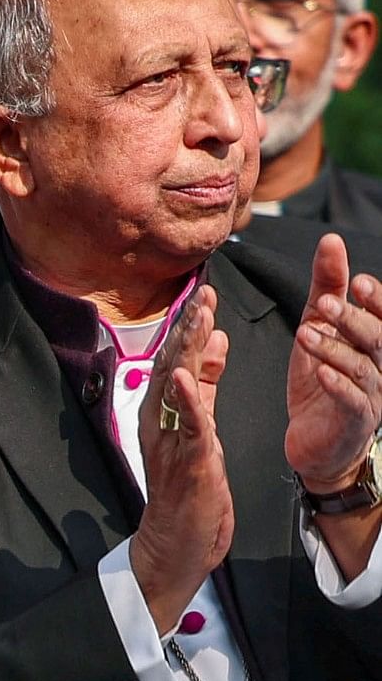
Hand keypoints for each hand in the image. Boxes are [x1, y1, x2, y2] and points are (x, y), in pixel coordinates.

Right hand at [130, 292, 235, 632]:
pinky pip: (186, 426)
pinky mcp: (186, 462)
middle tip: (203, 295)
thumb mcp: (202, 426)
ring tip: (198, 321)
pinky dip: (185, 399)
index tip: (205, 294)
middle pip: (172, 365)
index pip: (176, 359)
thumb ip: (205, 384)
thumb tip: (215, 339)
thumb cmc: (190, 489)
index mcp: (165, 411)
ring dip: (186, 352)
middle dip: (188, 329)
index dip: (190, 326)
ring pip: (175, 389)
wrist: (178, 541)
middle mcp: (160, 421)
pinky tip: (185, 375)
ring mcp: (170, 441)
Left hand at [284, 233, 381, 489]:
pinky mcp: (355, 421)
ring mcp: (374, 395)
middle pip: (378, 339)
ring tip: (306, 332)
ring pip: (363, 368)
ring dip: (336, 349)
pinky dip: (339, 385)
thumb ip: (326, 287)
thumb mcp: (319, 327)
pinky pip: (354, 401)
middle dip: (355, 319)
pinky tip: (322, 374)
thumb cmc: (322, 379)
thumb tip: (331, 241)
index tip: (356, 281)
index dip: (377, 300)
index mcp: (377, 343)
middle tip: (328, 303)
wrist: (315, 440)